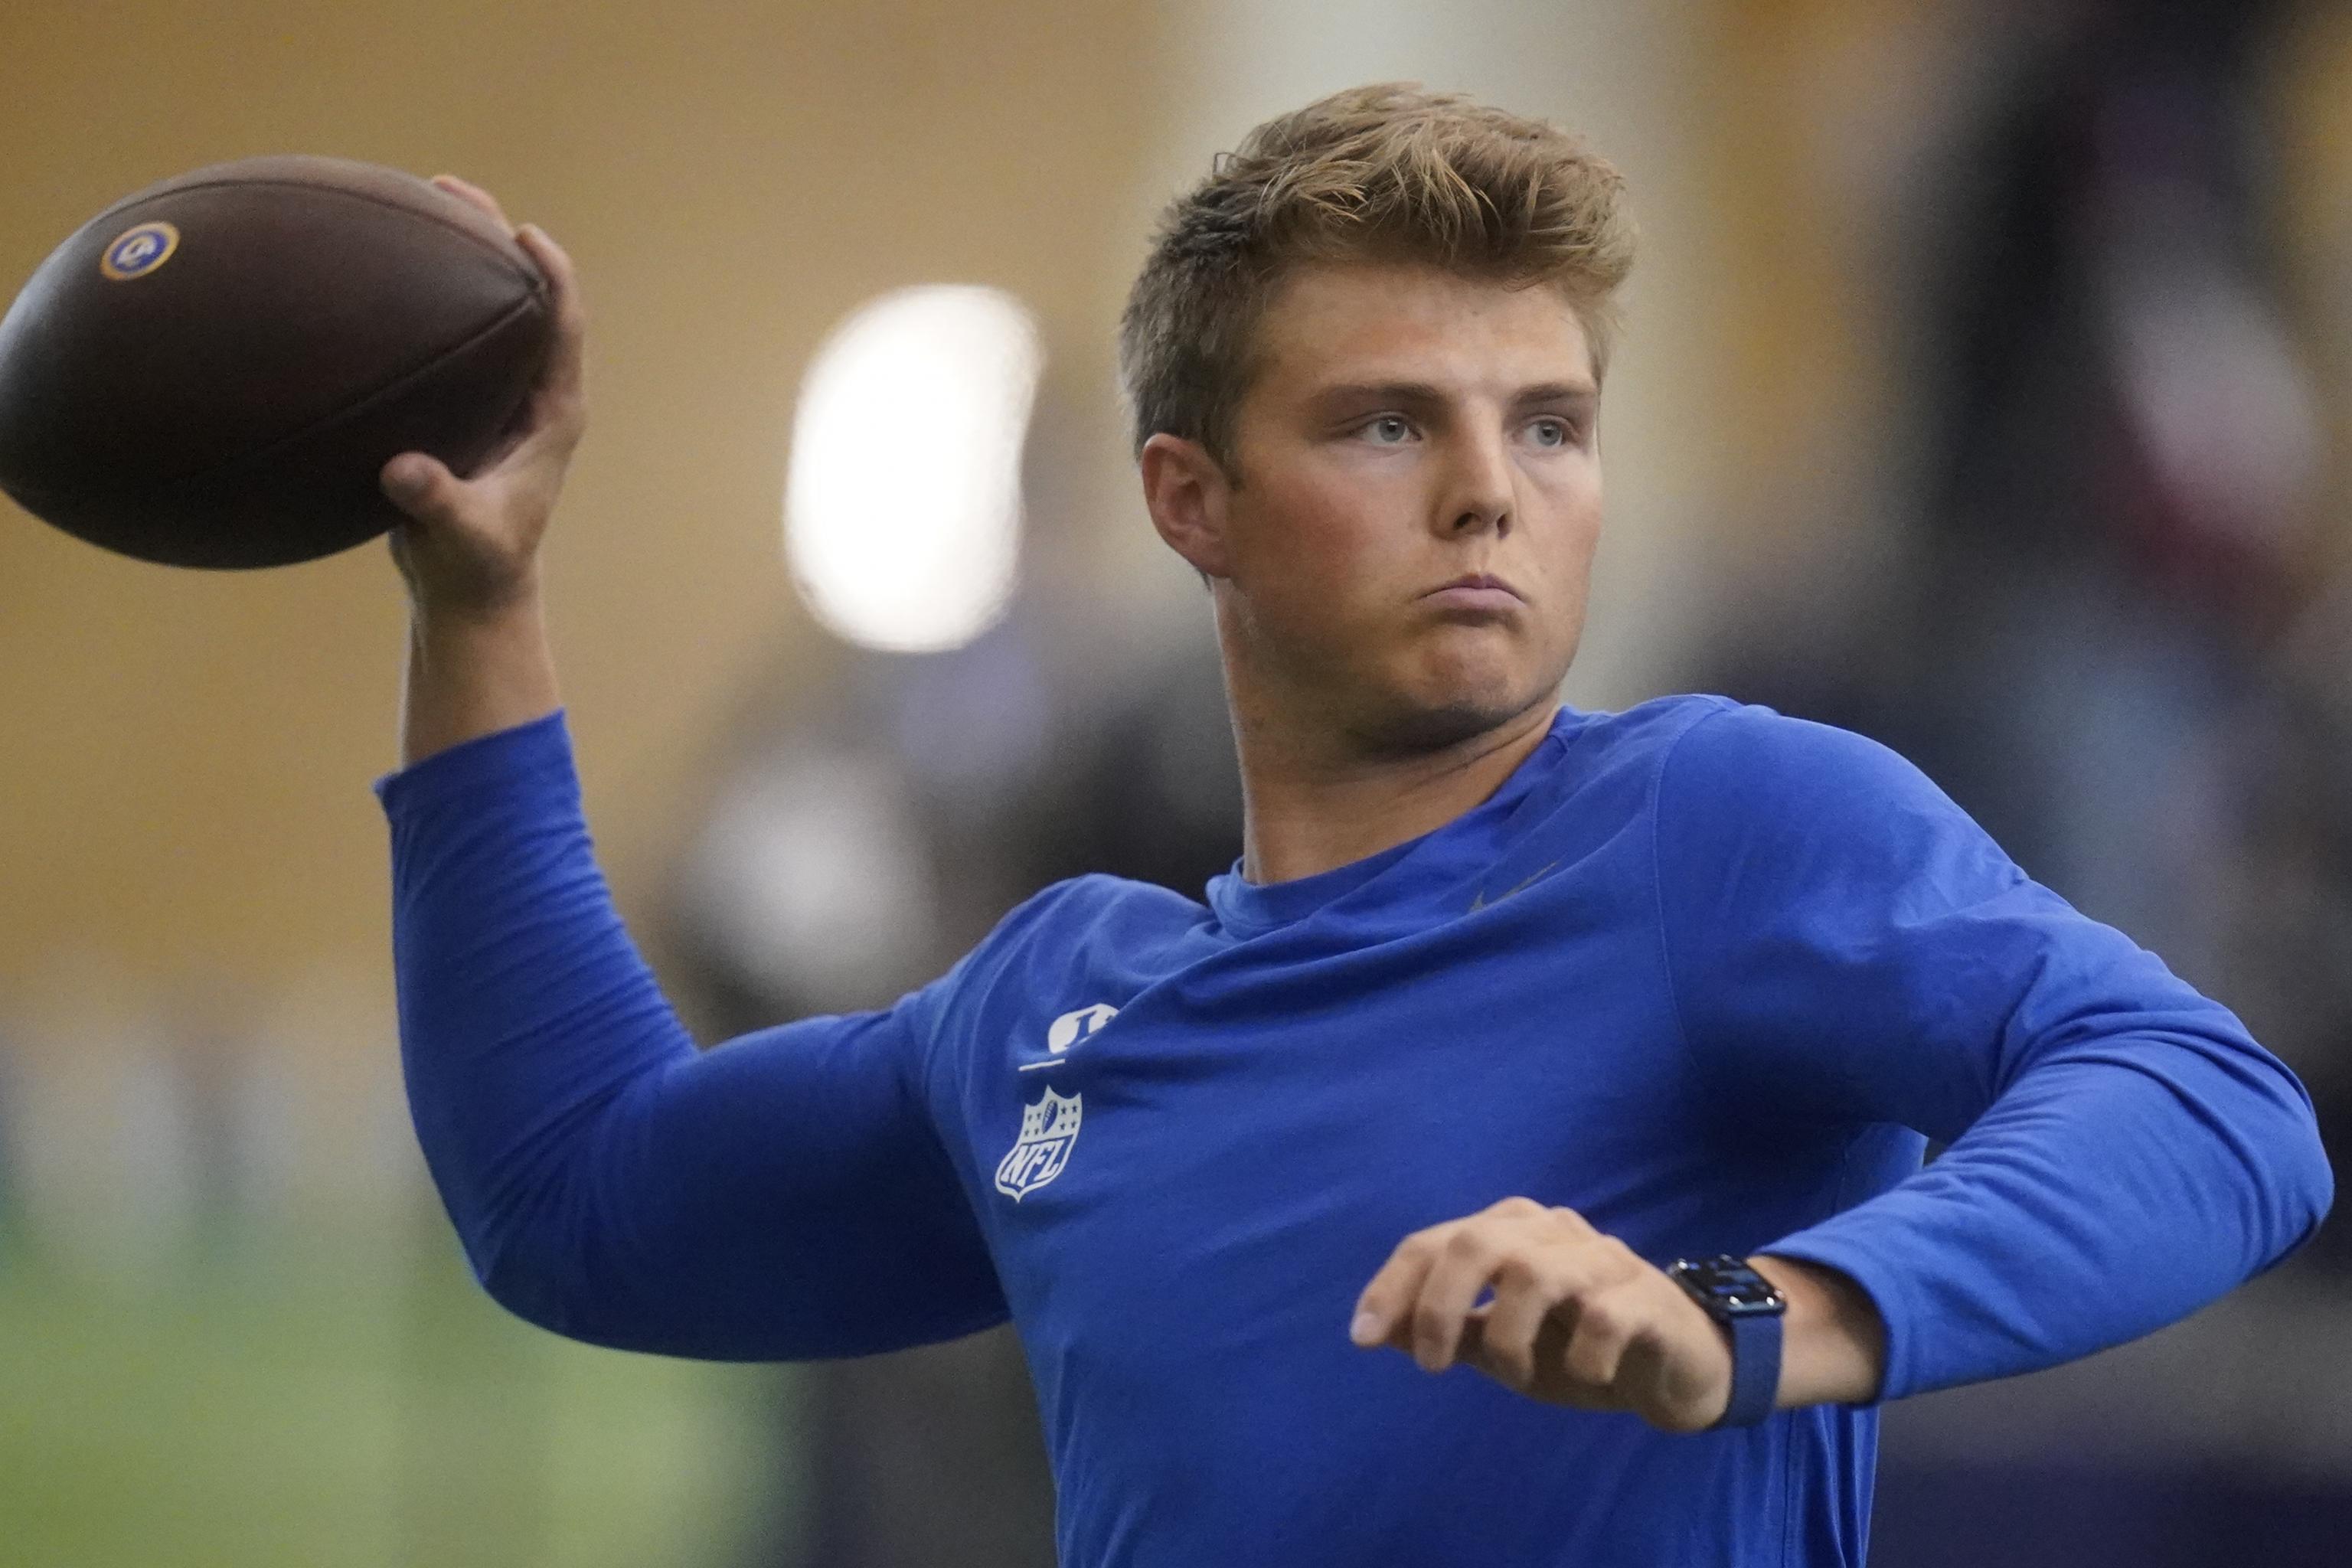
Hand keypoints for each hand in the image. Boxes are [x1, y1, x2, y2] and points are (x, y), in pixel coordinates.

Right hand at [381, 174, 586, 622]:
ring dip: (456, 256)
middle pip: (525, 299)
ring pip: (486, 310)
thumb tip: (406, 471)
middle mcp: (532, 394)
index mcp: (553, 414)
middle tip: (451, 188)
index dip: (551, 275)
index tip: (524, 233)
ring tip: (414, 200)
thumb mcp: (461, 535)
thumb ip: (437, 503)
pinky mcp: (464, 404)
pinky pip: (448, 335)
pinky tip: (373, 269)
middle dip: (494, 239)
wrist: (468, 588)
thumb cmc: (476, 565)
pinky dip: (420, 297)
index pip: (563, 327)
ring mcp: (498, 396)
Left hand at [1350, 1197, 1736, 1433]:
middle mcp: (1551, 1231)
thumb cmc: (1578, 1349)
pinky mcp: (1647, 1298)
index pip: (1434, 1241)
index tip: (1362, 1338)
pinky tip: (1588, 1375)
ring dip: (1509, 1339)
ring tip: (1516, 1376)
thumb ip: (1448, 1331)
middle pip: (1476, 1242)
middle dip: (1439, 1305)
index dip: (1392, 1287)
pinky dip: (1581, 1358)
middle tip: (1431, 1366)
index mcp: (1510, 1231)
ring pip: (1533, 1275)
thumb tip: (1375, 1331)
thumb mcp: (1503, 1345)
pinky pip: (1601, 1319)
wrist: (1679, 1365)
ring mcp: (1603, 1259)